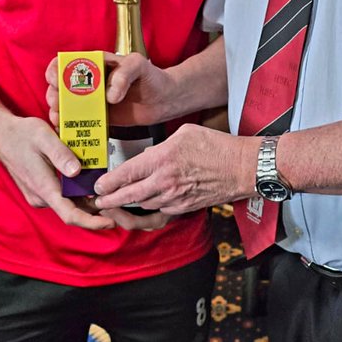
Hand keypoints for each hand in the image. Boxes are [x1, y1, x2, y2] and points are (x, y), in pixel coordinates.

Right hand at [0, 115, 117, 230]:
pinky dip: (77, 192)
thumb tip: (77, 171)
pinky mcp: (40, 191)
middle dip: (96, 208)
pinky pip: (63, 197)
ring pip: (69, 203)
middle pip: (74, 210)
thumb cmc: (21, 134)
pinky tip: (88, 180)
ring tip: (106, 188)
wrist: (0, 135)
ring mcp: (40, 195)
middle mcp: (41, 196)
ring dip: (87, 198)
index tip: (109, 223)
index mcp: (43, 187)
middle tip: (117, 198)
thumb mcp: (43, 136)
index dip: (92, 222)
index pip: (70, 214)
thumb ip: (61, 154)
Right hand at [45, 52, 172, 129]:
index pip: (67, 63)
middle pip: (61, 87)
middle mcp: (90, 83)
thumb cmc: (152, 76)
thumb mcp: (139, 65)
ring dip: (59, 113)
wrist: (165, 99)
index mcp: (95, 65)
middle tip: (58, 104)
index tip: (55, 80)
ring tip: (60, 119)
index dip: (56, 70)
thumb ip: (124, 73)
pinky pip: (81, 123)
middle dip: (54, 95)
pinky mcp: (100, 118)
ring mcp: (94, 102)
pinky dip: (72, 128)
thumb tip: (109, 95)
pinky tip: (68, 132)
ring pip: (67, 107)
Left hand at [93, 123, 255, 215]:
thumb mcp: (185, 133)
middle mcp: (165, 182)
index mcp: (162, 160)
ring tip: (119, 200)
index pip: (126, 174)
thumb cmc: (216, 146)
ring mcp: (175, 198)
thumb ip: (161, 145)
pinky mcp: (185, 207)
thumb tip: (148, 157)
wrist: (243, 169)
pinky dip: (151, 205)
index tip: (98, 186)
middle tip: (99, 202)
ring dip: (130, 203)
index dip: (108, 182)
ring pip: (144, 204)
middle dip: (110, 201)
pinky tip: (147, 200)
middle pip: (129, 196)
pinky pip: (161, 208)